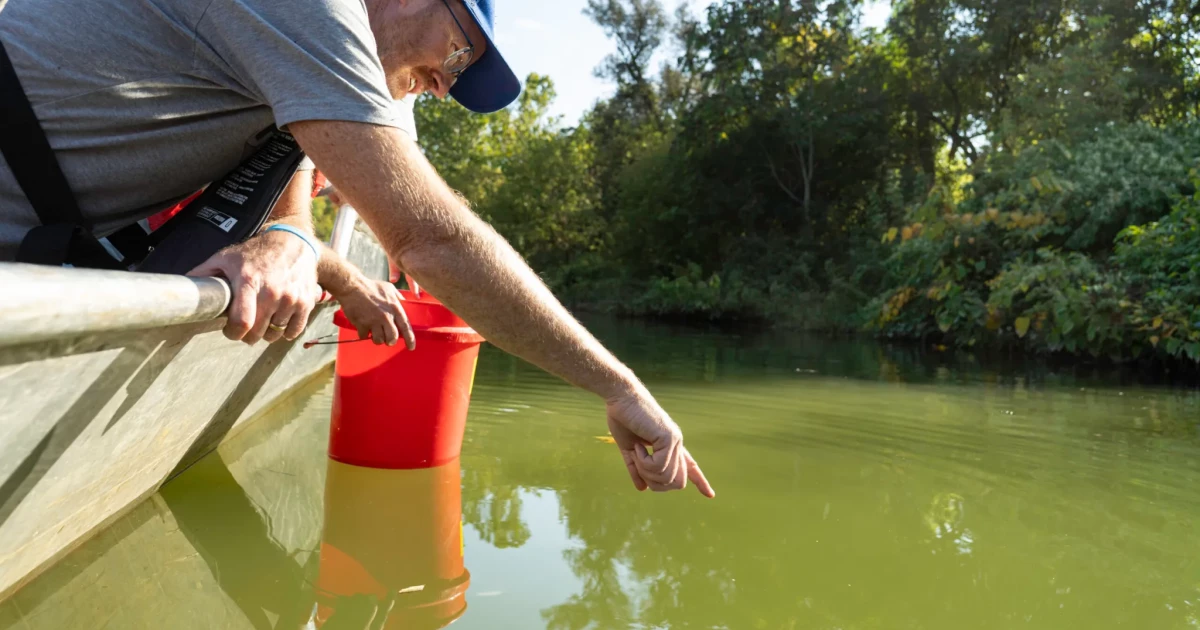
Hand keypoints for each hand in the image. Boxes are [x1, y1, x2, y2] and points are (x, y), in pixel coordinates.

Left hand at [187, 230, 320, 343]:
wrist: (293, 242)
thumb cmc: (255, 252)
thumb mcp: (226, 257)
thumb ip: (203, 273)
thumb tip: (178, 288)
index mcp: (249, 282)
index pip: (242, 322)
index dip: (233, 333)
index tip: (230, 330)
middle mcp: (273, 292)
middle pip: (257, 333)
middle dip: (247, 335)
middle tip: (245, 325)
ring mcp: (291, 298)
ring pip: (275, 335)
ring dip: (266, 333)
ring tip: (262, 320)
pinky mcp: (306, 303)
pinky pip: (293, 331)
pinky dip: (285, 331)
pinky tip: (278, 319)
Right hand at [332, 276, 415, 349]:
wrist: (352, 287)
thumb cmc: (371, 286)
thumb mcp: (389, 288)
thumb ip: (398, 297)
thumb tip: (404, 303)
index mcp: (394, 307)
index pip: (406, 327)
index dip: (410, 339)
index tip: (411, 347)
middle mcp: (386, 316)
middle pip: (392, 338)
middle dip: (390, 341)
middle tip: (387, 339)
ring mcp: (373, 321)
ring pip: (379, 340)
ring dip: (377, 339)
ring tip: (374, 333)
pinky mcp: (361, 324)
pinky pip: (364, 337)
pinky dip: (364, 334)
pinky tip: (363, 328)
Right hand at [605, 389, 713, 497]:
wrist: (621, 398)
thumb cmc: (623, 418)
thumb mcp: (629, 449)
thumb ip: (636, 468)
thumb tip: (643, 489)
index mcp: (669, 446)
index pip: (689, 467)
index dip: (700, 482)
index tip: (711, 495)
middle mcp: (677, 444)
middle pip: (678, 482)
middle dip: (657, 484)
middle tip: (639, 466)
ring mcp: (675, 440)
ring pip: (668, 477)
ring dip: (646, 472)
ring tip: (636, 451)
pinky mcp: (669, 438)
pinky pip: (660, 466)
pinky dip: (644, 463)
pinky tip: (638, 446)